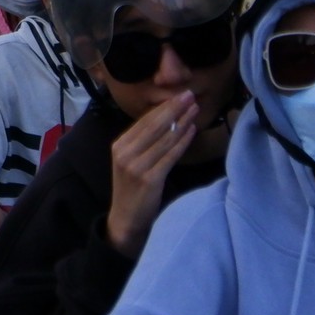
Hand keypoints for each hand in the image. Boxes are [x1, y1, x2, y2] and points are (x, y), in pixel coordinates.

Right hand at [105, 91, 197, 259]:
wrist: (126, 219)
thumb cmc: (132, 189)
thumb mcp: (130, 162)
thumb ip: (142, 144)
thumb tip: (165, 121)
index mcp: (119, 146)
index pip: (144, 121)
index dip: (163, 107)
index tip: (179, 96)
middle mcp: (125, 153)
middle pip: (154, 126)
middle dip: (174, 108)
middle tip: (190, 95)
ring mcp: (136, 166)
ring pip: (164, 138)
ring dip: (182, 121)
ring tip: (195, 110)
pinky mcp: (149, 179)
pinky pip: (170, 155)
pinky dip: (182, 141)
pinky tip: (192, 130)